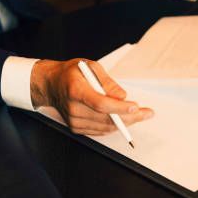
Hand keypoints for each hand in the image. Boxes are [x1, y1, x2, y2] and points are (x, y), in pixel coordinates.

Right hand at [30, 59, 153, 134]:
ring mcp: (73, 121)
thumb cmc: (71, 73)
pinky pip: (100, 131)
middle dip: (130, 117)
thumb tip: (122, 96)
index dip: (119, 107)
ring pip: (105, 127)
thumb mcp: (89, 66)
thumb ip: (107, 81)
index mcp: (75, 90)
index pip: (100, 103)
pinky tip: (124, 120)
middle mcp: (73, 108)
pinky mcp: (76, 128)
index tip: (135, 106)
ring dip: (125, 123)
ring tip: (140, 116)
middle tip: (147, 113)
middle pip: (106, 118)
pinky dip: (114, 126)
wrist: (50, 85)